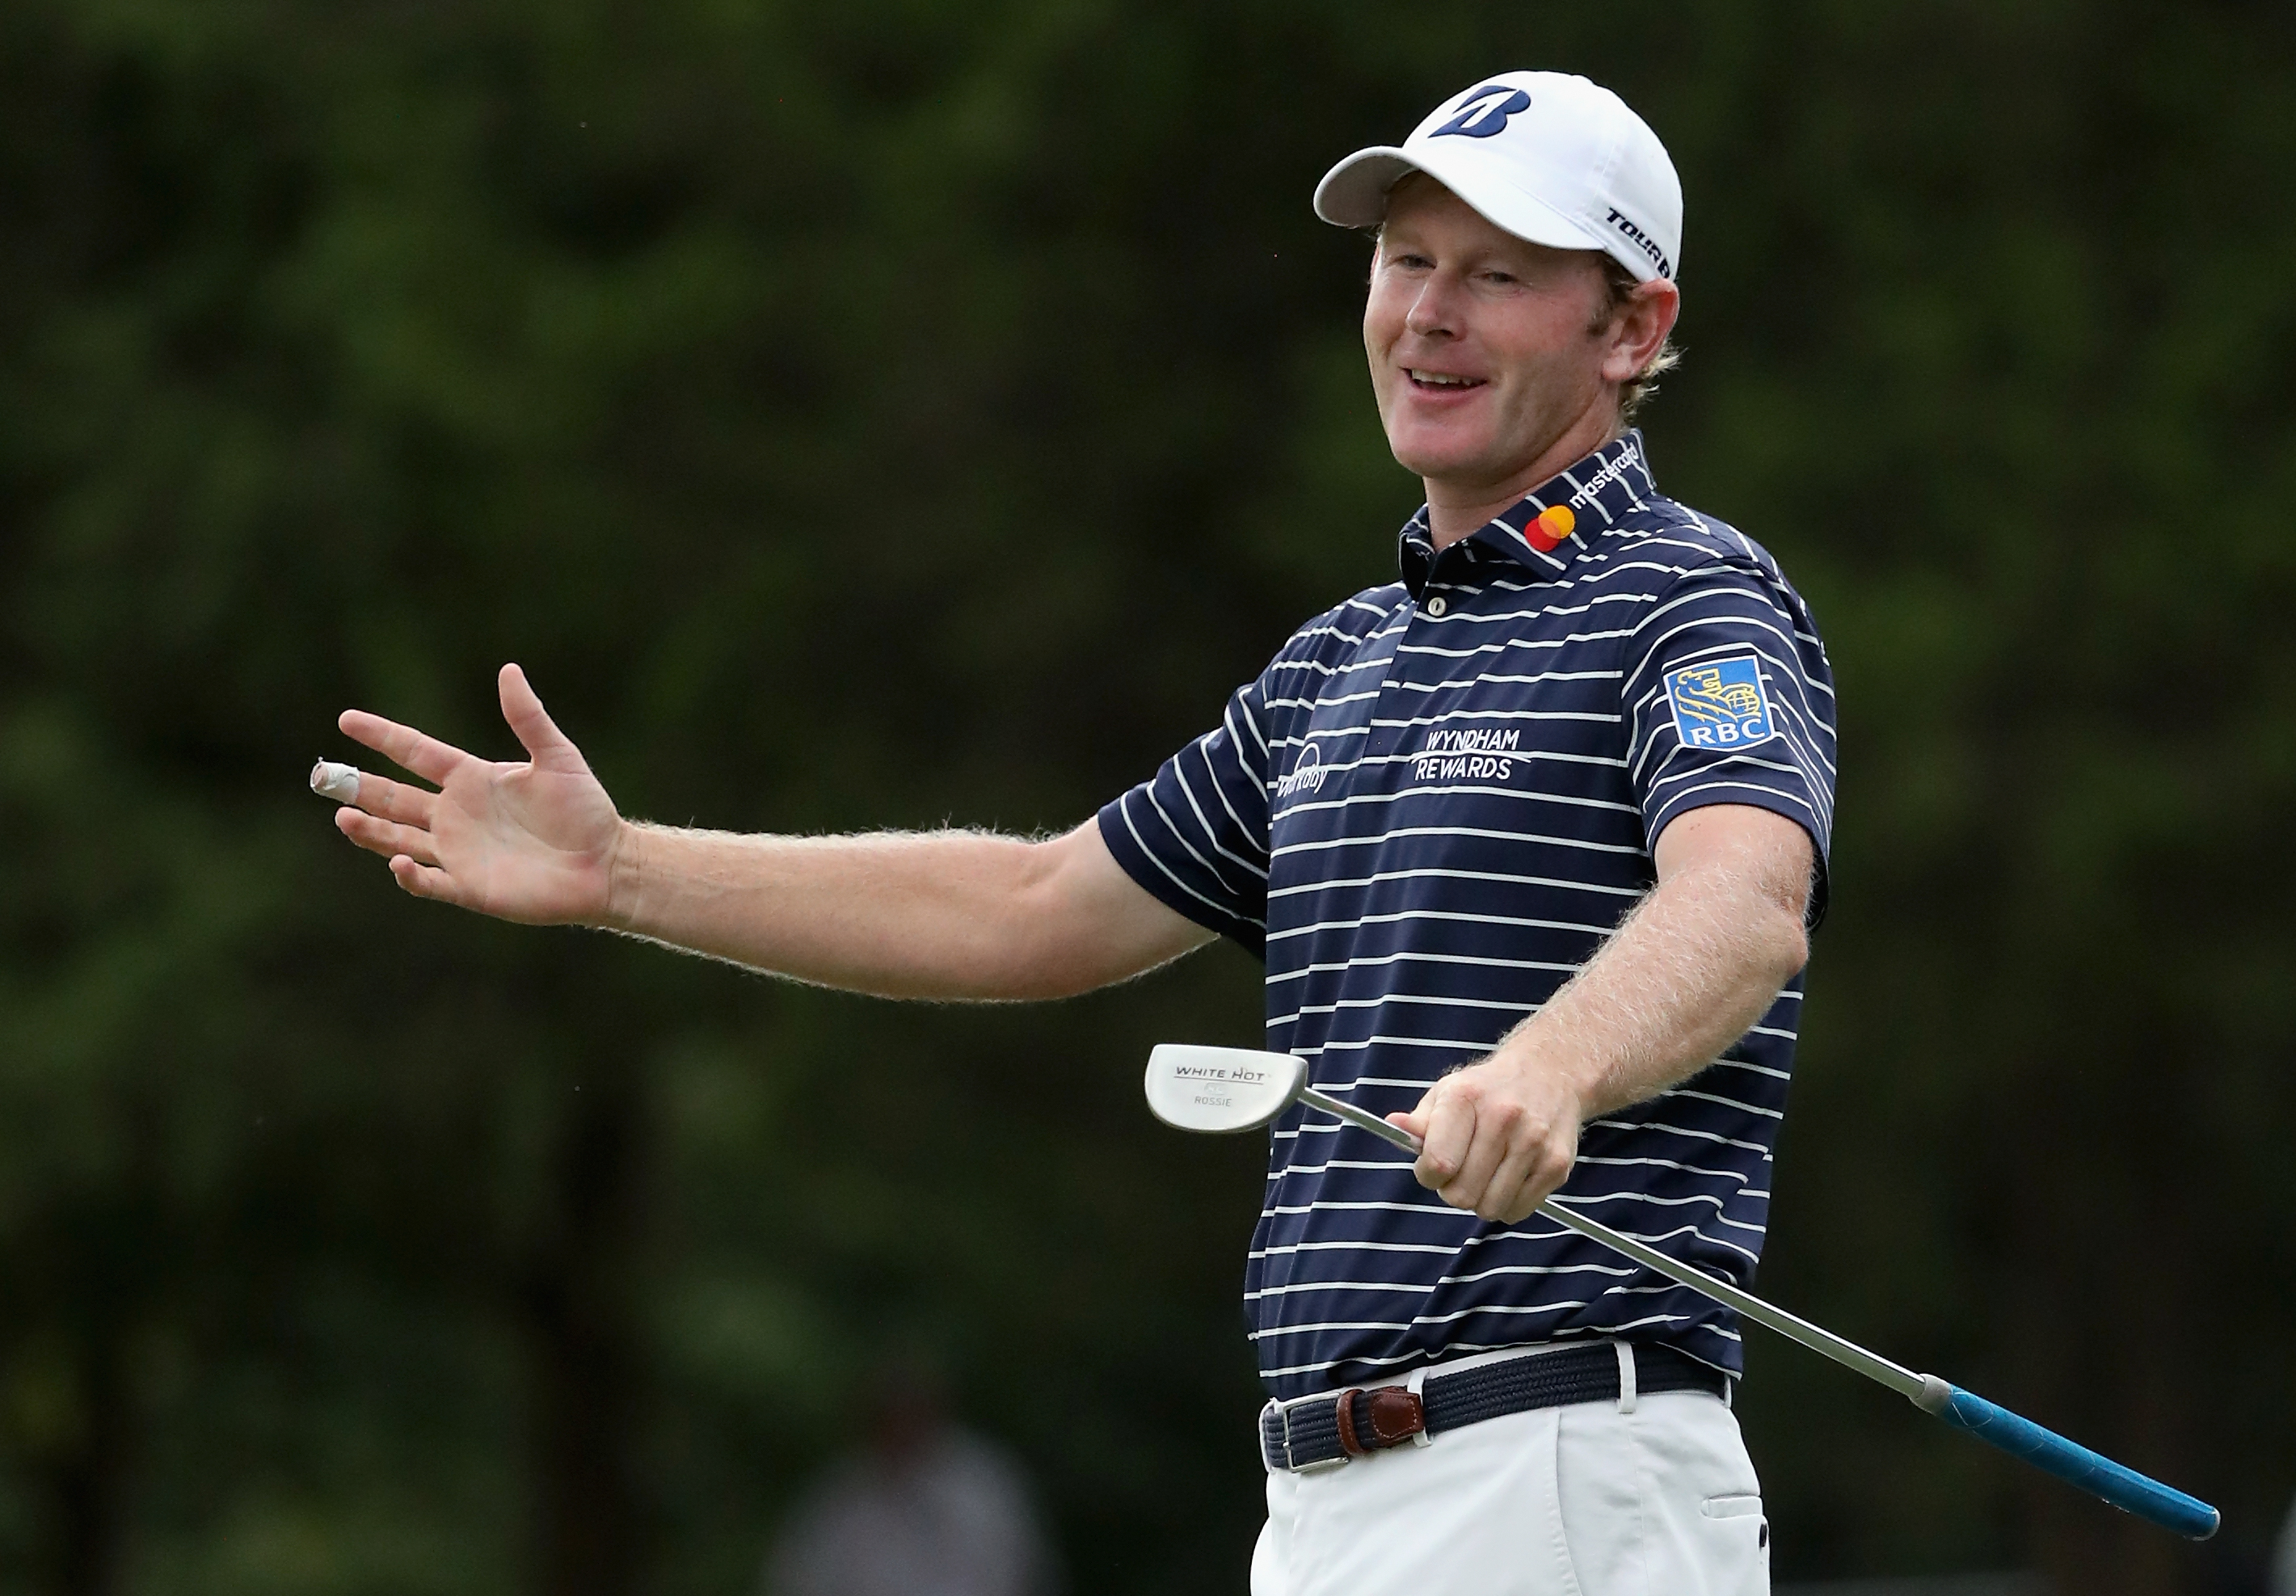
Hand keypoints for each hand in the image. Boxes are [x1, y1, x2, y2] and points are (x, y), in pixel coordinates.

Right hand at [332, 664, 625, 924]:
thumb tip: (508, 670)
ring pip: (399, 839)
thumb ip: (529, 717)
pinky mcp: (470, 888)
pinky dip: (411, 874)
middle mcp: (456, 815)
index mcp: (472, 779)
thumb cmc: (585, 810)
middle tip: (323, 775)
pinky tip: (397, 861)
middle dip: (358, 787)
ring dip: (370, 830)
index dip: (382, 736)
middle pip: (394, 798)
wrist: (606, 864)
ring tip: (343, 817)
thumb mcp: (557, 757)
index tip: (346, 719)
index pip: (416, 752)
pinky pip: (430, 882)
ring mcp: (459, 852)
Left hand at [1391, 1051, 1584, 1223]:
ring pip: (1490, 1208)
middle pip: (1462, 1193)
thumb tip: (1393, 1127)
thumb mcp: (1447, 1093)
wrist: (1550, 1074)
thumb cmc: (1487, 1090)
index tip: (1432, 1168)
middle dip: (1453, 1191)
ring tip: (1485, 1174)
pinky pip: (1518, 1211)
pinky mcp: (1556, 1165)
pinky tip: (1508, 1178)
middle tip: (1460, 1172)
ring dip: (1481, 1200)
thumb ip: (1419, 1121)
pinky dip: (1507, 1204)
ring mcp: (1533, 1142)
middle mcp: (1503, 1117)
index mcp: (1466, 1097)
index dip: (1428, 1175)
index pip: (1438, 1163)